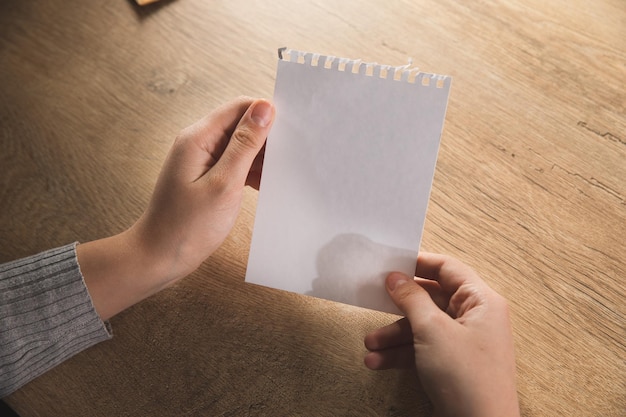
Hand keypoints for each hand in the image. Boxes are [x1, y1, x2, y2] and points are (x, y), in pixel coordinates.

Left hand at [77, 97, 274, 319]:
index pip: (240, 107)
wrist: (159, 257)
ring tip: (279, 175)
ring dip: (260, 157)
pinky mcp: (206, 176)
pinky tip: (264, 185)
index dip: (267, 114)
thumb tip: (264, 108)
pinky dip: (251, 171)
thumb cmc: (188, 226)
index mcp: (198, 138)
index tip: (292, 131)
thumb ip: (245, 144)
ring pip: (240, 145)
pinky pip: (234, 163)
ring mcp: (202, 160)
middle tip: (290, 157)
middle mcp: (198, 143)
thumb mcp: (224, 183)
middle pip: (241, 124)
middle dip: (266, 137)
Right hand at [364, 252, 518, 416]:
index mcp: (481, 301)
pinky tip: (379, 361)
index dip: (419, 263)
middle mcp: (475, 318)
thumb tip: (396, 277)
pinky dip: (401, 354)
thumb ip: (412, 298)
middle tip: (374, 302)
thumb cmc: (468, 379)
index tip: (392, 264)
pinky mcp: (452, 364)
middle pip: (431, 299)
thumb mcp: (432, 330)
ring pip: (422, 327)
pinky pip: (422, 349)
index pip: (448, 268)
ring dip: (394, 335)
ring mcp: (463, 343)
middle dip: (399, 307)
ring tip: (370, 345)